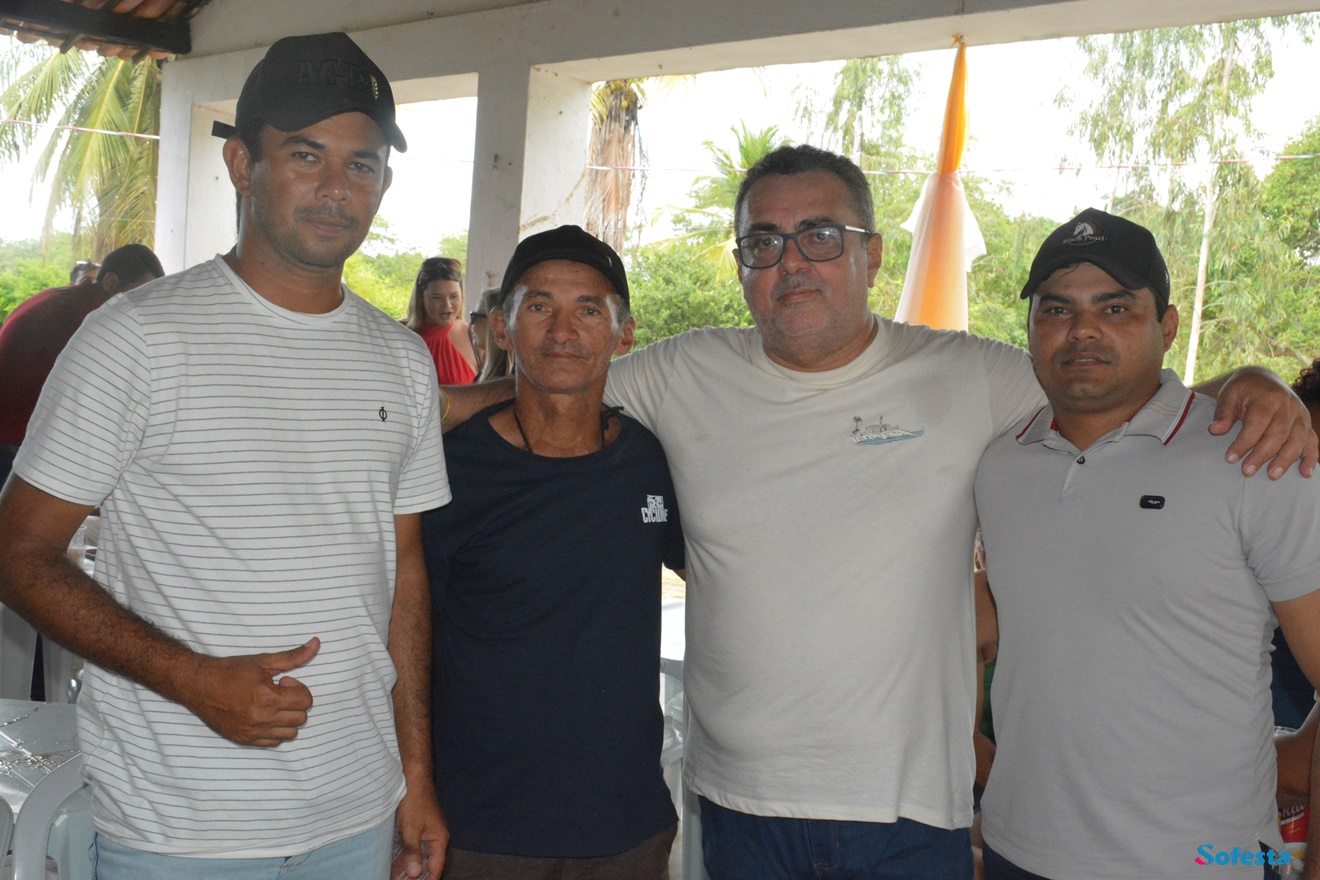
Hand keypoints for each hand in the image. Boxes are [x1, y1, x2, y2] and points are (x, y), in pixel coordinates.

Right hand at [184, 638, 319, 746]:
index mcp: (267, 698)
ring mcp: (252, 732)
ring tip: (273, 706)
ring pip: (290, 734)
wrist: (198, 685)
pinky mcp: (243, 740)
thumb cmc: (230, 671)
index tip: (284, 682)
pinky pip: (273, 743)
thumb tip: (316, 644)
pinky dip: (274, 731)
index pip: (306, 701)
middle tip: (279, 693)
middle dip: (295, 703)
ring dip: (288, 719)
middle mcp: (261, 719)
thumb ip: (293, 656)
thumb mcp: (263, 661)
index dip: (299, 689)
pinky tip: (264, 716)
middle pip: (300, 718)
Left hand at [393, 779, 447, 879]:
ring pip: (421, 856)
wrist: (413, 777)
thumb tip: (414, 874)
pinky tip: (396, 863)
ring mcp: (428, 832)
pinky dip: (407, 857)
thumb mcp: (411, 828)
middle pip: (429, 864)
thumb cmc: (414, 801)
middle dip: (417, 876)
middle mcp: (436, 838)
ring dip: (411, 867)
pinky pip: (415, 848)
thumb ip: (413, 852)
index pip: (436, 867)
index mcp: (439, 839)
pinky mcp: (419, 828)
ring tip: (397, 877)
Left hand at [1209, 368, 1317, 478]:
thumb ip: (1223, 412)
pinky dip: (1311, 458)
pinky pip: (1312, 442)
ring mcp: (1301, 415)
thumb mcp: (1229, 394)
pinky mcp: (1306, 424)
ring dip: (1285, 460)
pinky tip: (1305, 473)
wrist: (1264, 379)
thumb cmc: (1244, 389)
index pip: (1257, 423)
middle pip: (1278, 434)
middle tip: (1247, 471)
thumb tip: (1215, 430)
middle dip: (1262, 455)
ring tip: (1272, 476)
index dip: (1244, 442)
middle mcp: (1289, 406)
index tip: (1230, 458)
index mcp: (1270, 397)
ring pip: (1297, 440)